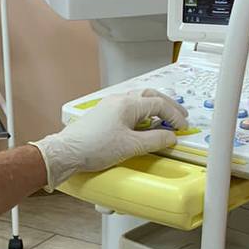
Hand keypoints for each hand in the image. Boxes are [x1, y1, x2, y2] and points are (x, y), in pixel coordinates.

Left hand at [31, 89, 188, 189]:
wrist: (66, 152)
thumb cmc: (93, 147)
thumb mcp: (131, 146)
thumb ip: (154, 140)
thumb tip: (170, 137)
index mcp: (128, 104)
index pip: (159, 104)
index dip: (174, 116)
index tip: (182, 128)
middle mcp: (118, 101)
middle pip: (150, 96)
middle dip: (167, 106)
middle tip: (179, 117)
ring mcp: (109, 106)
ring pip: (138, 101)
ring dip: (154, 108)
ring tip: (164, 120)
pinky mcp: (103, 115)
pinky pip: (128, 108)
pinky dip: (141, 114)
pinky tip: (142, 126)